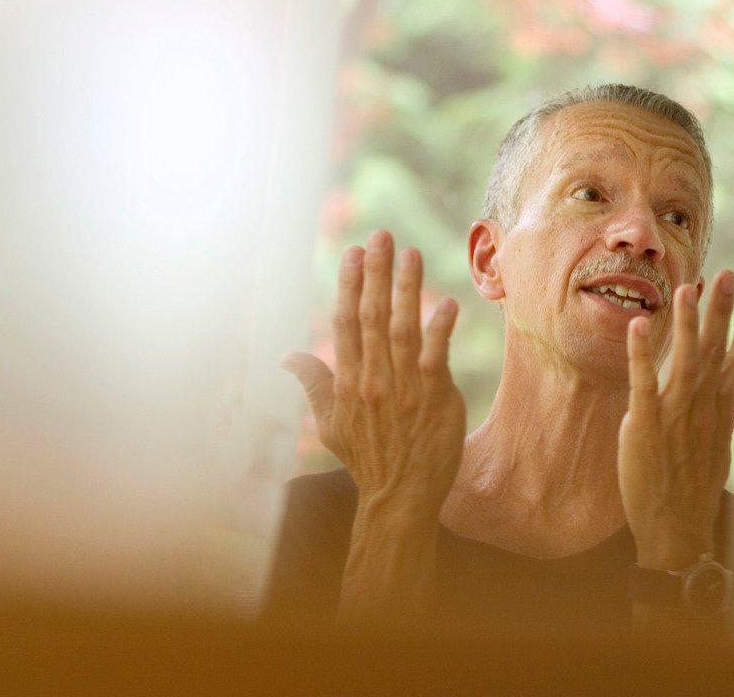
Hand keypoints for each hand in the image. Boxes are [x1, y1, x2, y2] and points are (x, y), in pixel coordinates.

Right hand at [282, 230, 465, 518]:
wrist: (400, 497)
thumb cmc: (367, 457)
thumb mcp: (329, 423)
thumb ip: (312, 383)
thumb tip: (287, 356)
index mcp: (346, 382)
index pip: (345, 323)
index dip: (349, 285)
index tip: (354, 252)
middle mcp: (371, 380)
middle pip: (373, 317)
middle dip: (376, 274)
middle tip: (382, 236)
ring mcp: (403, 388)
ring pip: (403, 328)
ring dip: (408, 289)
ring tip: (412, 254)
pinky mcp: (434, 398)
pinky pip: (436, 356)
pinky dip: (440, 329)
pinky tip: (446, 303)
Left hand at [618, 270, 733, 568]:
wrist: (675, 527)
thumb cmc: (694, 485)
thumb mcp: (720, 446)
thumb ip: (732, 412)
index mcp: (720, 410)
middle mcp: (702, 407)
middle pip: (715, 351)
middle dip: (723, 312)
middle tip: (729, 275)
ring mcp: (674, 415)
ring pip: (684, 360)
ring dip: (686, 324)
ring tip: (688, 288)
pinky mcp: (644, 424)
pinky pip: (643, 383)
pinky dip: (641, 353)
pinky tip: (638, 324)